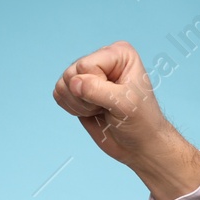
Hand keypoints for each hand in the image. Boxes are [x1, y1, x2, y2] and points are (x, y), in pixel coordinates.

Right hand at [51, 40, 199, 199]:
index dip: (97, 86)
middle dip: (85, 96)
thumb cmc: (141, 122)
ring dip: (78, 104)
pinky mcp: (78, 91)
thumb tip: (73, 83)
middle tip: (107, 106)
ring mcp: (88, 74)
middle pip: (72, 73)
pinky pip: (59, 94)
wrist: (140, 146)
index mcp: (119, 53)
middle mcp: (102, 59)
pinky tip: (91, 112)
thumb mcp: (124, 104)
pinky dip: (72, 107)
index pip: (86, 65)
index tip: (117, 98)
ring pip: (63, 83)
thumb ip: (97, 90)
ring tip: (101, 109)